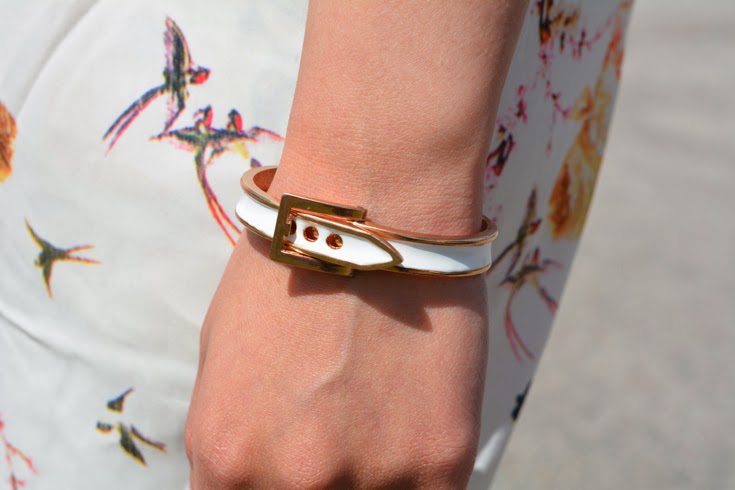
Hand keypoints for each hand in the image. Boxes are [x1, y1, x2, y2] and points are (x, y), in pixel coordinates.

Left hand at [185, 232, 488, 487]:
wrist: (373, 208)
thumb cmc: (289, 267)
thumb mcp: (221, 357)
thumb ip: (235, 435)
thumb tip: (253, 477)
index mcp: (225, 456)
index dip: (263, 486)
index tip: (288, 469)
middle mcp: (291, 480)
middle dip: (315, 479)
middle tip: (338, 428)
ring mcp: (371, 478)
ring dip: (370, 477)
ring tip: (377, 416)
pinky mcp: (442, 464)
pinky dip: (416, 471)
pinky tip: (413, 424)